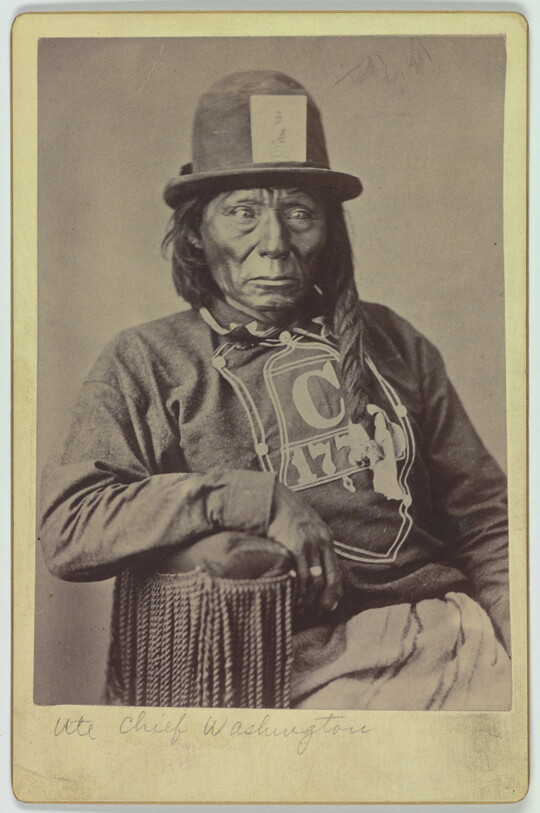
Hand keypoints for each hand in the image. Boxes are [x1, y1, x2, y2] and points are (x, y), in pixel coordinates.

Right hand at [267, 481, 341, 612]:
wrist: (273, 498)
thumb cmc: (286, 514)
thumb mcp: (307, 526)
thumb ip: (314, 544)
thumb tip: (315, 566)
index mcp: (326, 538)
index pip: (336, 572)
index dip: (334, 592)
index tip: (329, 606)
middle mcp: (321, 541)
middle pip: (328, 579)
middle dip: (324, 599)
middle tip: (316, 612)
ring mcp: (309, 544)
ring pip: (314, 580)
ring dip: (309, 597)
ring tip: (301, 607)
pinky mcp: (295, 546)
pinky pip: (300, 574)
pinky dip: (298, 589)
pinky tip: (292, 596)